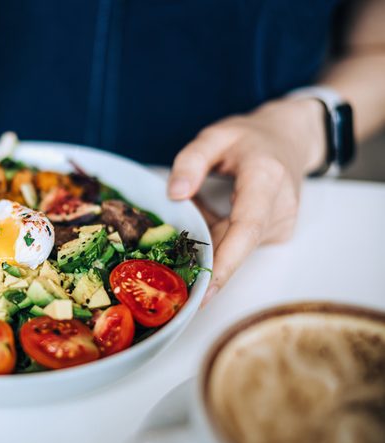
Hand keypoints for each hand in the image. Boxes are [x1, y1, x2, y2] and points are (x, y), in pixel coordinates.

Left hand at [167, 98, 325, 303]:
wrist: (289, 138)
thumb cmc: (250, 138)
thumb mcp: (215, 136)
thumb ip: (191, 161)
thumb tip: (175, 194)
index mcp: (266, 179)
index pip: (246, 229)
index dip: (226, 263)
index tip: (206, 290)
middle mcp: (280, 207)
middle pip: (236, 245)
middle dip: (203, 261)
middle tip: (168, 274)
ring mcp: (282, 223)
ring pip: (234, 247)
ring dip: (207, 244)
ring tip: (186, 231)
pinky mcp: (276, 233)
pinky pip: (238, 244)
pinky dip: (217, 239)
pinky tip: (206, 223)